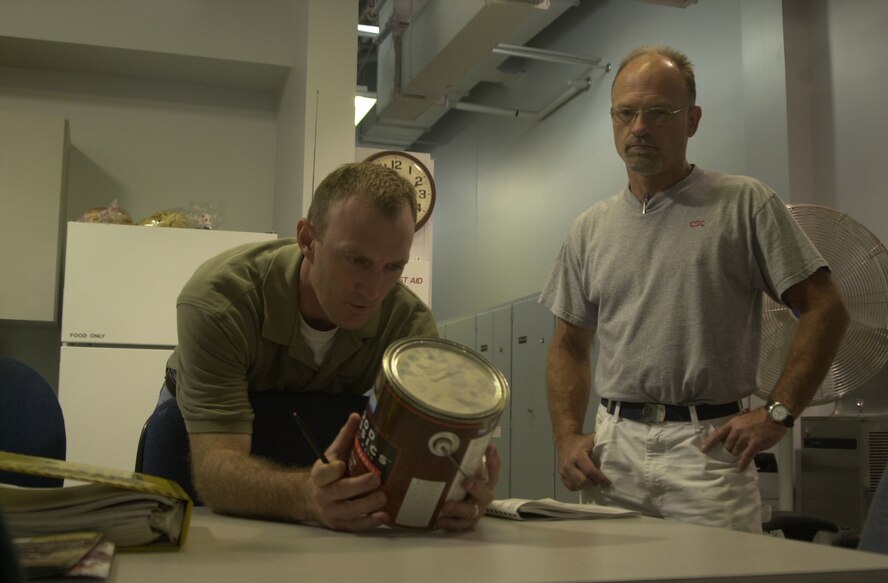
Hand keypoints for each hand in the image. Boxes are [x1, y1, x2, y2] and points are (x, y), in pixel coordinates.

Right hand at [309, 413, 388, 530]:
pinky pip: (354, 526)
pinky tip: (384, 516)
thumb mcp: (333, 454)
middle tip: (377, 480)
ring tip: (384, 497)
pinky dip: (369, 523)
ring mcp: (330, 512)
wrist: (309, 498)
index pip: (322, 474)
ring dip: (367, 506)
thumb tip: (357, 415)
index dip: (331, 471)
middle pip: (339, 492)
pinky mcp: (339, 525)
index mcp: (320, 475)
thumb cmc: (329, 473)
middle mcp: (323, 495)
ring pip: (348, 512)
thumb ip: (345, 437)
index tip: (341, 466)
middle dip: (358, 487)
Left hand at [435, 444, 500, 530]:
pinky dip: (449, 523)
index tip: (489, 448)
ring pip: (471, 511)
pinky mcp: (465, 523)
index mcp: (486, 482)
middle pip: (485, 493)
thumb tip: (449, 438)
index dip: (493, 459)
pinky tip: (439, 520)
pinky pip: (458, 525)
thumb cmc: (463, 484)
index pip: (493, 469)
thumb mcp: (466, 471)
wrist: (464, 510)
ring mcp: (476, 511)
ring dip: (459, 508)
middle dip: (476, 487)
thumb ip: (463, 460)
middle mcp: (484, 496)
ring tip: (446, 505)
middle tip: (465, 482)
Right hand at [557, 432, 609, 490]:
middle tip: (600, 483)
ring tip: (592, 482)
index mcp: (578, 455)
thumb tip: (619, 451)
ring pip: (577, 486)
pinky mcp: (561, 475)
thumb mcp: (593, 439)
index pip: (590, 471)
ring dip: (586, 486)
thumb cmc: (583, 441)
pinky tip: (583, 482)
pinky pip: (571, 487)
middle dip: (593, 484)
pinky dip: (578, 487)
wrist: (565, 440)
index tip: (608, 483)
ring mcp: (563, 471)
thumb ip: (603, 445)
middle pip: (583, 482)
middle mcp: (569, 464)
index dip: (600, 479)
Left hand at [700, 408, 786, 470]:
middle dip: (727, 450)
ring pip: (735, 451)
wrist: (774, 416)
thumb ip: (737, 428)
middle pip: (727, 445)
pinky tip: (739, 468)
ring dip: (735, 455)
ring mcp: (745, 438)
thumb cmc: (760, 417)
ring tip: (736, 459)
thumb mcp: (744, 419)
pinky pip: (746, 456)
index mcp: (733, 423)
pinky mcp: (755, 444)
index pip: (718, 434)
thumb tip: (731, 437)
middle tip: (728, 454)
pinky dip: (742, 463)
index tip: (703, 449)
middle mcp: (736, 431)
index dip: (709, 442)